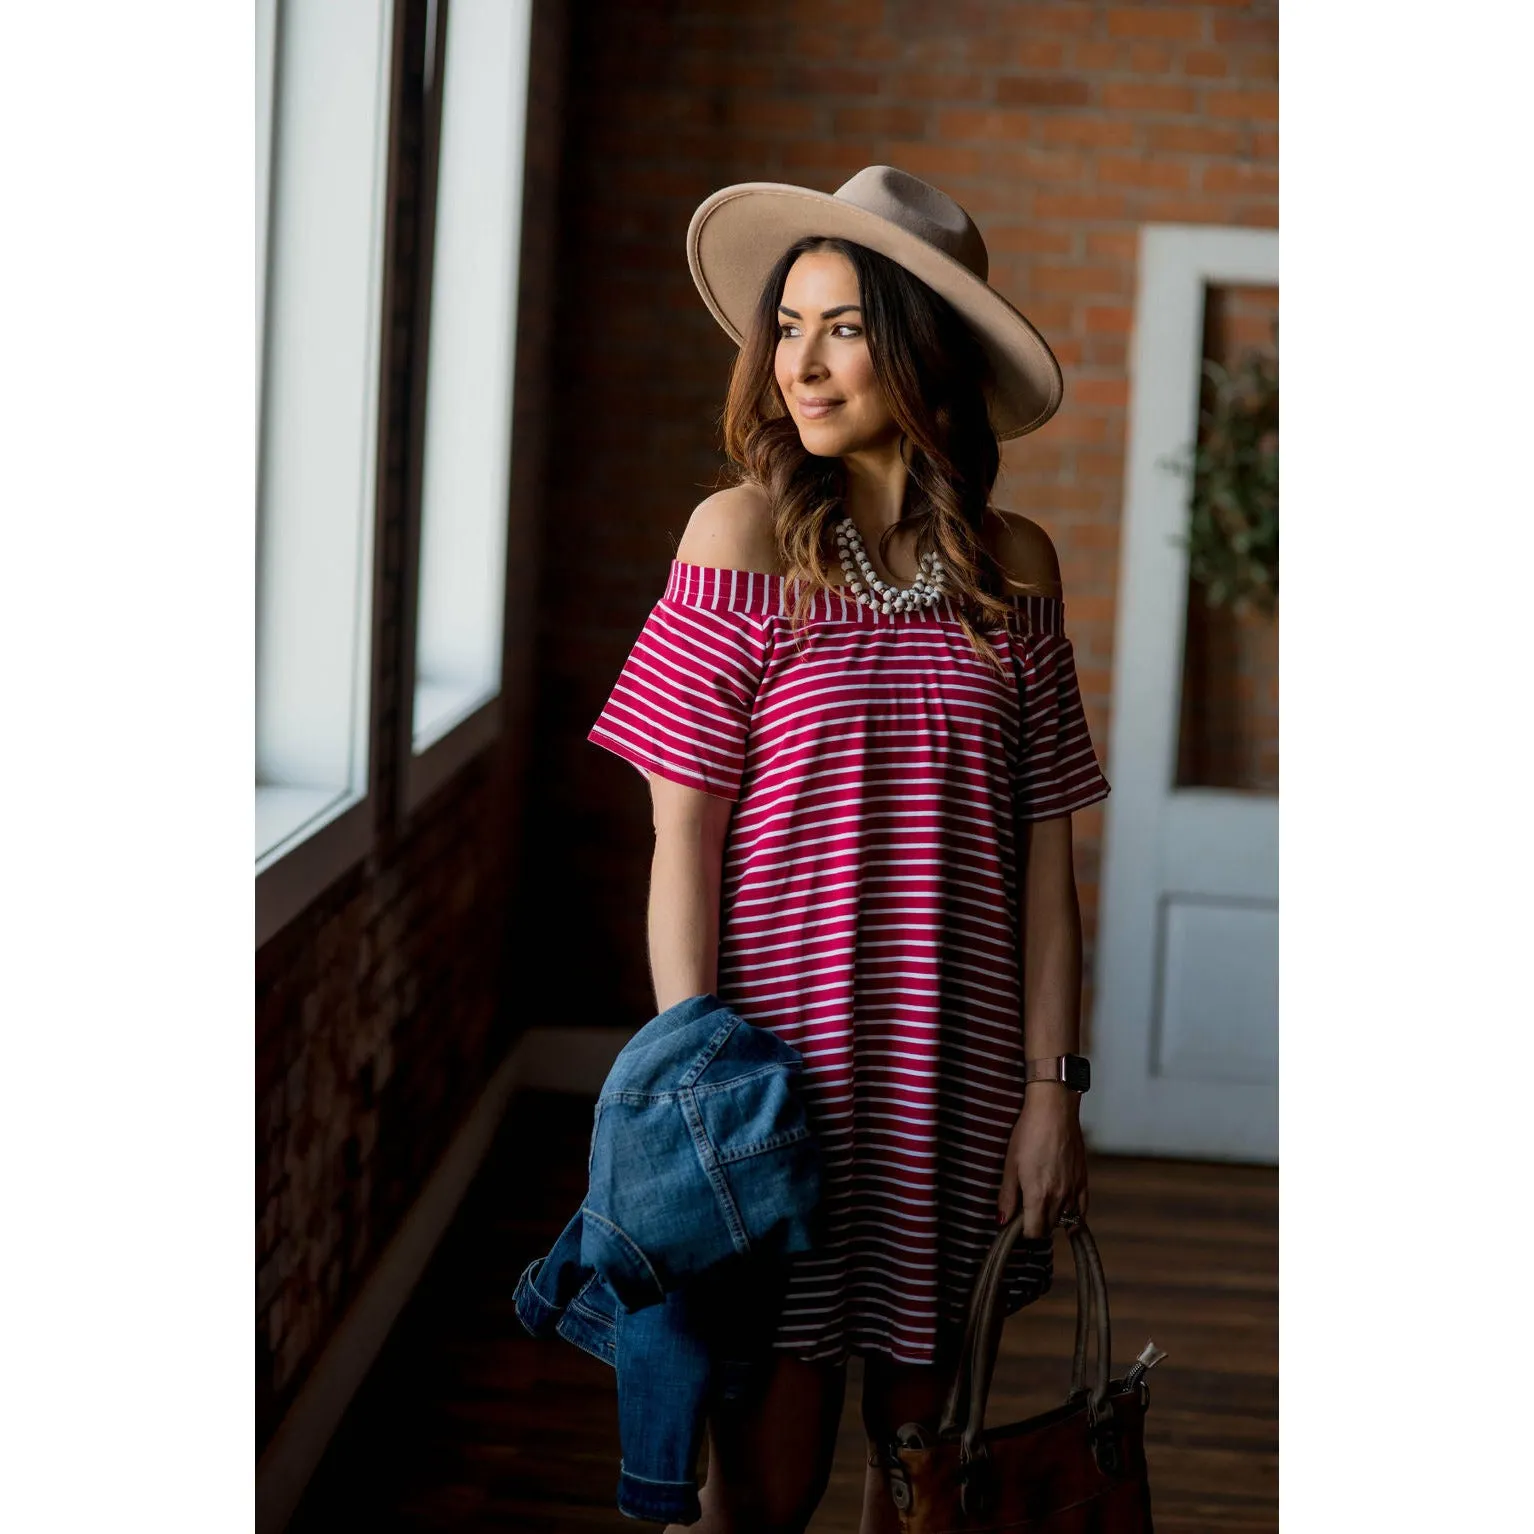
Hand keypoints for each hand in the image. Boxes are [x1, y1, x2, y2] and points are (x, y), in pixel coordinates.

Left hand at [996, 1088, 1088, 1237]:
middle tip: (1025, 1211)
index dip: (1023, 1231)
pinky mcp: (1083, 1181)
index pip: (1034, 1233)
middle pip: (1049, 1228)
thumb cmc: (1028, 1133)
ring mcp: (1074, 1190)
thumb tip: (1002, 1221)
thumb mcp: (1010, 1164)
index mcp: (1038, 1195)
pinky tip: (1064, 1209)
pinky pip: (1081, 1209)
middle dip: (1036, 1225)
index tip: (1016, 1222)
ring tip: (1041, 1203)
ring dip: (1052, 1218)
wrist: (1055, 1111)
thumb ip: (1007, 1196)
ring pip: (1065, 1220)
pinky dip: (1073, 1214)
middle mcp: (1059, 1197)